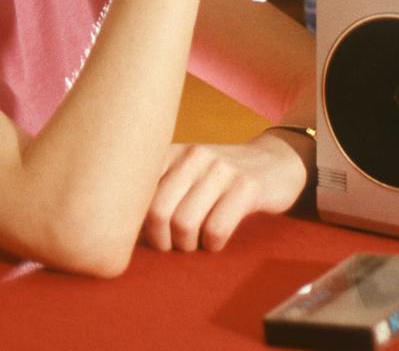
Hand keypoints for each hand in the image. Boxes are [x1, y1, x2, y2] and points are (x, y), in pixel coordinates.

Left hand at [142, 134, 309, 251]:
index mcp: (172, 152)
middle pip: (157, 212)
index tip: (151, 235)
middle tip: (174, 246)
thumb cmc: (221, 179)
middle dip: (162, 241)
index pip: (136, 194)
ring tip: (197, 242)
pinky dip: (213, 245)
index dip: (137, 225)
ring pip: (184, 223)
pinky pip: (217, 229)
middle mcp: (193, 156)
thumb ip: (158, 190)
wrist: (275, 162)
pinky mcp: (247, 186)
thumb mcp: (186, 173)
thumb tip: (123, 228)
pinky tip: (218, 239)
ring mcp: (221, 169)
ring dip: (188, 245)